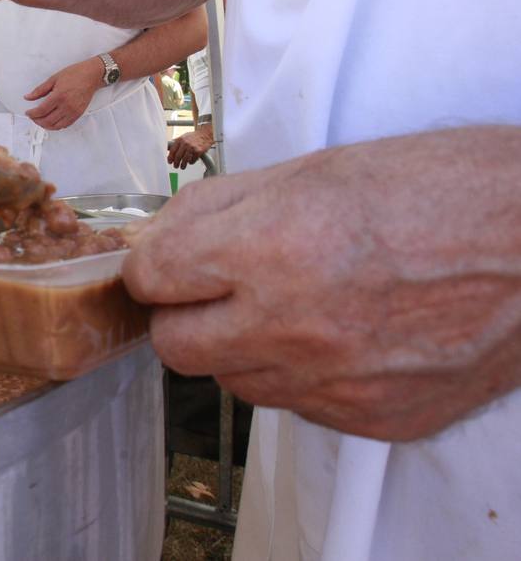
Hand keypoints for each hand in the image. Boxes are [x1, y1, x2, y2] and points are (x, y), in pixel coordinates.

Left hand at [23, 59, 98, 130]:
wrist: (91, 75)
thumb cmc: (75, 74)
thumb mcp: (53, 79)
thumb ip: (39, 90)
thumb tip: (28, 97)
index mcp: (59, 96)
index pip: (41, 111)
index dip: (32, 114)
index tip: (28, 113)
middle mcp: (67, 106)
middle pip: (47, 121)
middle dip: (37, 121)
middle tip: (32, 117)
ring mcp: (73, 111)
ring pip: (56, 126)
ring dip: (45, 125)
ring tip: (40, 120)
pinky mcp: (78, 114)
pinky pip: (65, 125)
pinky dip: (56, 126)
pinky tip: (51, 121)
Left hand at [123, 127, 520, 441]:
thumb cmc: (436, 189)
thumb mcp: (310, 171)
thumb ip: (215, 210)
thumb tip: (157, 241)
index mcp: (271, 249)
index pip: (152, 281)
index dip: (152, 268)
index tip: (166, 265)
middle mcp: (296, 326)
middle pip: (177, 349)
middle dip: (182, 315)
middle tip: (212, 290)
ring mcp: (336, 383)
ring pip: (236, 382)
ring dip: (244, 347)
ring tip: (295, 303)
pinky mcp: (375, 418)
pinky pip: (299, 406)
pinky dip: (302, 374)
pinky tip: (341, 333)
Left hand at [168, 125, 214, 167]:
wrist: (206, 134)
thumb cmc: (195, 136)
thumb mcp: (184, 136)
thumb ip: (177, 142)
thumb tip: (170, 149)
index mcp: (180, 140)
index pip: (172, 150)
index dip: (170, 157)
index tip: (170, 161)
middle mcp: (185, 143)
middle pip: (178, 156)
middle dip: (176, 163)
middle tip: (176, 166)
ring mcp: (192, 147)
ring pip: (185, 159)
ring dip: (183, 165)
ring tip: (182, 166)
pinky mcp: (198, 151)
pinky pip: (193, 160)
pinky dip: (191, 162)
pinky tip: (190, 162)